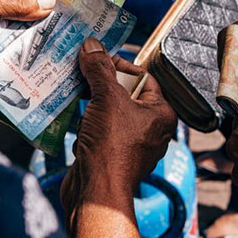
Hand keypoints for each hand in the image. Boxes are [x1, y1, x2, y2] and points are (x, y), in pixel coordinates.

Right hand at [61, 38, 176, 234]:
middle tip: (81, 74)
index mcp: (161, 113)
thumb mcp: (106, 98)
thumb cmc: (111, 145)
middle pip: (124, 94)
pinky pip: (99, 131)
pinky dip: (87, 126)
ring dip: (91, 106)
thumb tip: (91, 45)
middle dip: (100, 86)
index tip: (95, 59)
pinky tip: (76, 125)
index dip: (118, 65)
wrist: (96, 193)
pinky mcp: (112, 157)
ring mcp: (131, 145)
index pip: (143, 77)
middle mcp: (151, 129)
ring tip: (76, 97)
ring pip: (109, 113)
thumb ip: (99, 69)